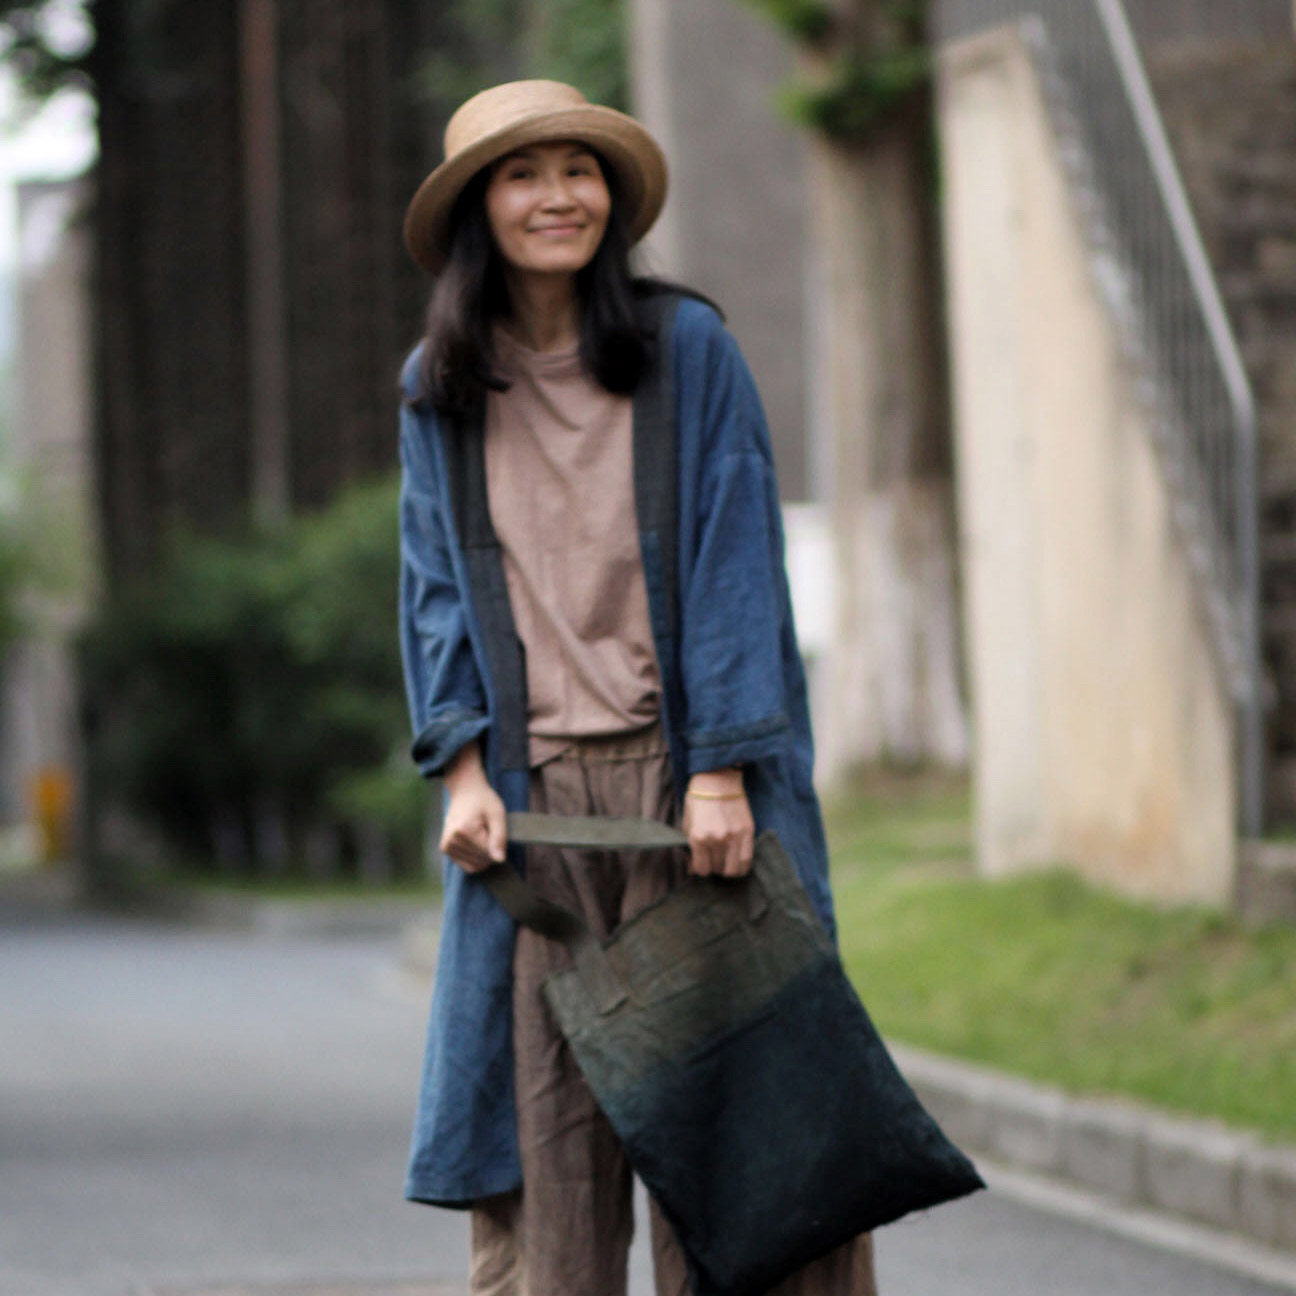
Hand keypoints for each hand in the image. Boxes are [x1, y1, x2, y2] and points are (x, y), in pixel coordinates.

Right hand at [439, 743, 506, 873]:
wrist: (465, 791)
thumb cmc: (483, 801)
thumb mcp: (497, 814)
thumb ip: (499, 838)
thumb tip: (499, 860)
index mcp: (464, 830)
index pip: (488, 853)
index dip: (497, 845)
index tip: (494, 829)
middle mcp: (451, 840)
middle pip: (481, 860)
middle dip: (490, 850)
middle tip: (487, 831)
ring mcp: (446, 846)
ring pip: (475, 865)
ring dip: (483, 854)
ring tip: (480, 835)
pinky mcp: (445, 849)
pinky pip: (467, 865)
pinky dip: (475, 858)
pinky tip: (475, 843)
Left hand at [683, 768, 753, 877]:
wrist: (718, 777)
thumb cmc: (699, 798)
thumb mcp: (688, 822)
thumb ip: (690, 846)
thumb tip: (692, 866)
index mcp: (698, 837)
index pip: (701, 869)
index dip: (699, 868)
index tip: (700, 863)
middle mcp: (717, 840)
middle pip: (717, 870)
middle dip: (713, 867)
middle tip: (712, 860)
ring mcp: (734, 837)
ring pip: (733, 870)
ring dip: (728, 869)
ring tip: (725, 861)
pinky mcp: (748, 832)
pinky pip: (747, 860)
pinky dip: (741, 865)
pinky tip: (736, 861)